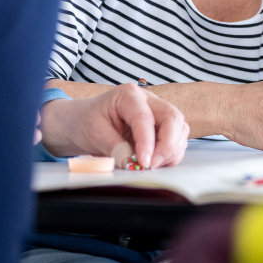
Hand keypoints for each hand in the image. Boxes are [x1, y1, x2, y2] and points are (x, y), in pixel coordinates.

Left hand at [40, 83, 188, 168]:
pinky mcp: (162, 128)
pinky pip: (177, 140)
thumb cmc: (87, 122)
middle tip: (152, 166)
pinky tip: (155, 164)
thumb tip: (131, 163)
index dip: (148, 142)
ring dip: (171, 152)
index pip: (145, 118)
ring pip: (179, 130)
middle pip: (172, 118)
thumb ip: (114, 147)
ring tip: (151, 167)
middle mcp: (148, 100)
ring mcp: (158, 113)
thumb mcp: (94, 133)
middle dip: (168, 145)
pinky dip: (170, 155)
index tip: (145, 163)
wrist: (82, 123)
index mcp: (128, 95)